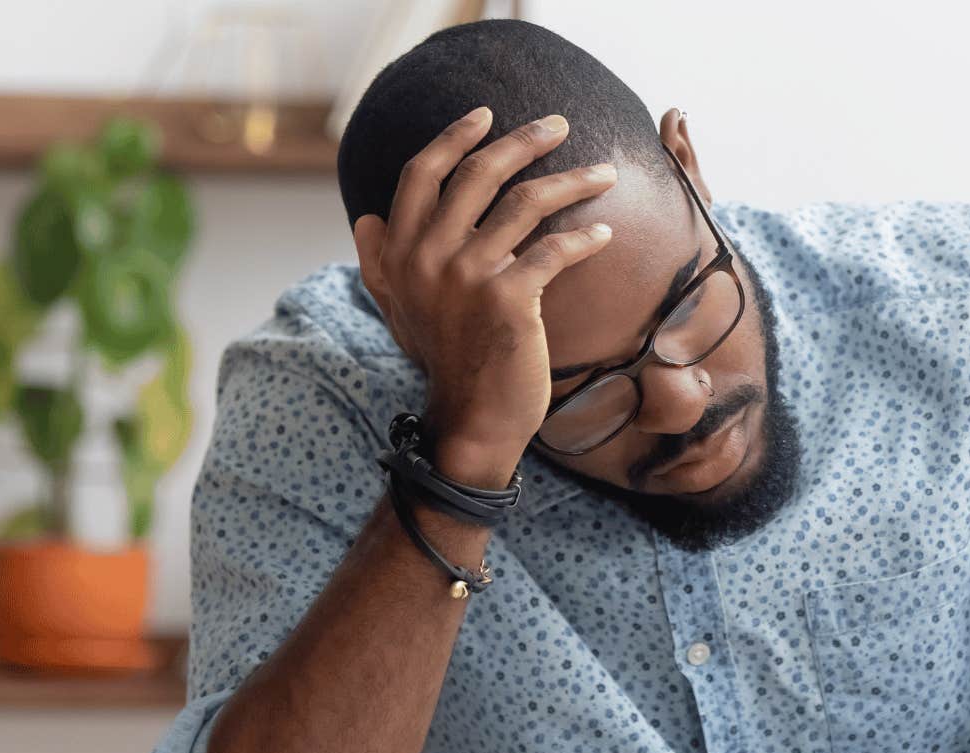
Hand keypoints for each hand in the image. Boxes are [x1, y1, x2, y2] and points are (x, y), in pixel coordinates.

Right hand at [350, 107, 618, 482]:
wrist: (470, 421)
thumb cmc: (443, 361)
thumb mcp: (396, 308)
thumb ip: (380, 261)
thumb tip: (364, 218)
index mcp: (400, 251)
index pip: (422, 174)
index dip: (454, 138)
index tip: (486, 115)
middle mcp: (428, 256)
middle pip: (479, 174)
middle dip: (524, 140)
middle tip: (559, 123)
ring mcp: (468, 275)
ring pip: (526, 203)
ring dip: (572, 180)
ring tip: (605, 172)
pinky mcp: (509, 299)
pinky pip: (555, 250)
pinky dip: (585, 237)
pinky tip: (605, 232)